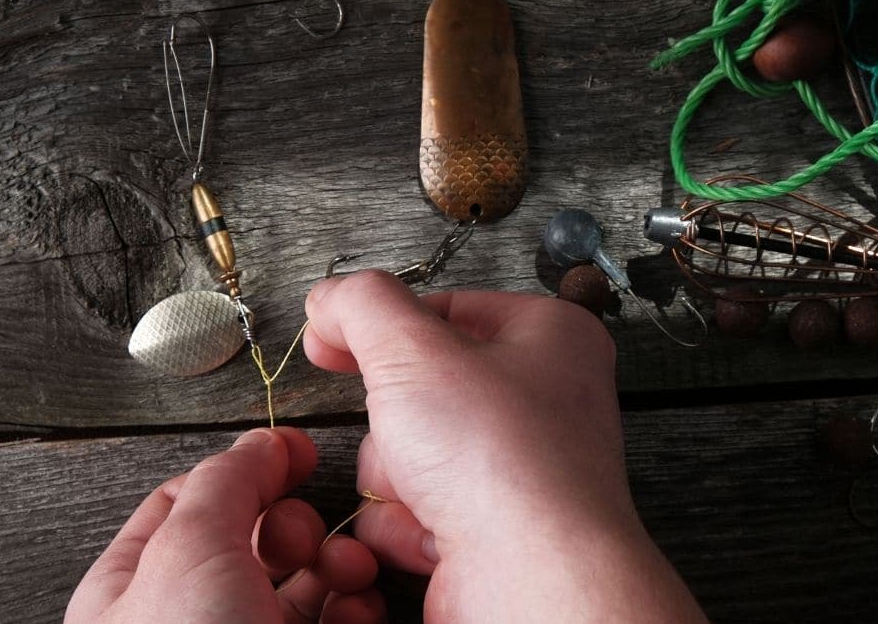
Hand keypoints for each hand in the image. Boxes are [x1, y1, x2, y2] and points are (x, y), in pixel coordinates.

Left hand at [66, 427, 385, 623]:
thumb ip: (225, 482)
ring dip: (335, 567)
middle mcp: (192, 623)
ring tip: (349, 574)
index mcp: (135, 589)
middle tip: (307, 536)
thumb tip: (260, 442)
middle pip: (255, 541)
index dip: (244, 469)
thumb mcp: (188, 554)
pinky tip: (361, 610)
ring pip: (302, 586)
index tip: (293, 452)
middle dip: (297, 526)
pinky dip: (356, 611)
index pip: (188, 503)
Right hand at [304, 271, 705, 622]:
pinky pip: (414, 510)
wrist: (529, 580)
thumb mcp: (413, 350)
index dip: (380, 325)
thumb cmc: (501, 463)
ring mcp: (517, 469)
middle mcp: (542, 401)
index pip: (443, 310)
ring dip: (393, 477)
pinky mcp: (491, 527)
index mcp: (547, 337)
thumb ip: (361, 304)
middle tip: (408, 430)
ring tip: (428, 491)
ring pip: (405, 453)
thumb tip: (332, 298)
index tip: (330, 336)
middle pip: (416, 389)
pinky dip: (406, 524)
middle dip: (392, 422)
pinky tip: (435, 532)